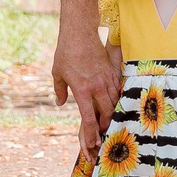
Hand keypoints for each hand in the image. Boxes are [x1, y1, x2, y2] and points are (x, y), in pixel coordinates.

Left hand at [53, 26, 118, 155]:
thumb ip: (60, 91)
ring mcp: (106, 79)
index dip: (92, 133)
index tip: (94, 143)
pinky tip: (115, 102)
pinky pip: (118, 89)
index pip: (89, 118)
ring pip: (115, 102)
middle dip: (107, 126)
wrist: (80, 33)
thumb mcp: (58, 73)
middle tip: (105, 133)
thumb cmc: (66, 53)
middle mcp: (97, 87)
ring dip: (113, 113)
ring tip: (111, 120)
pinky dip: (117, 98)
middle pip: (107, 113)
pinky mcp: (111, 71)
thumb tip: (60, 103)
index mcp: (82, 91)